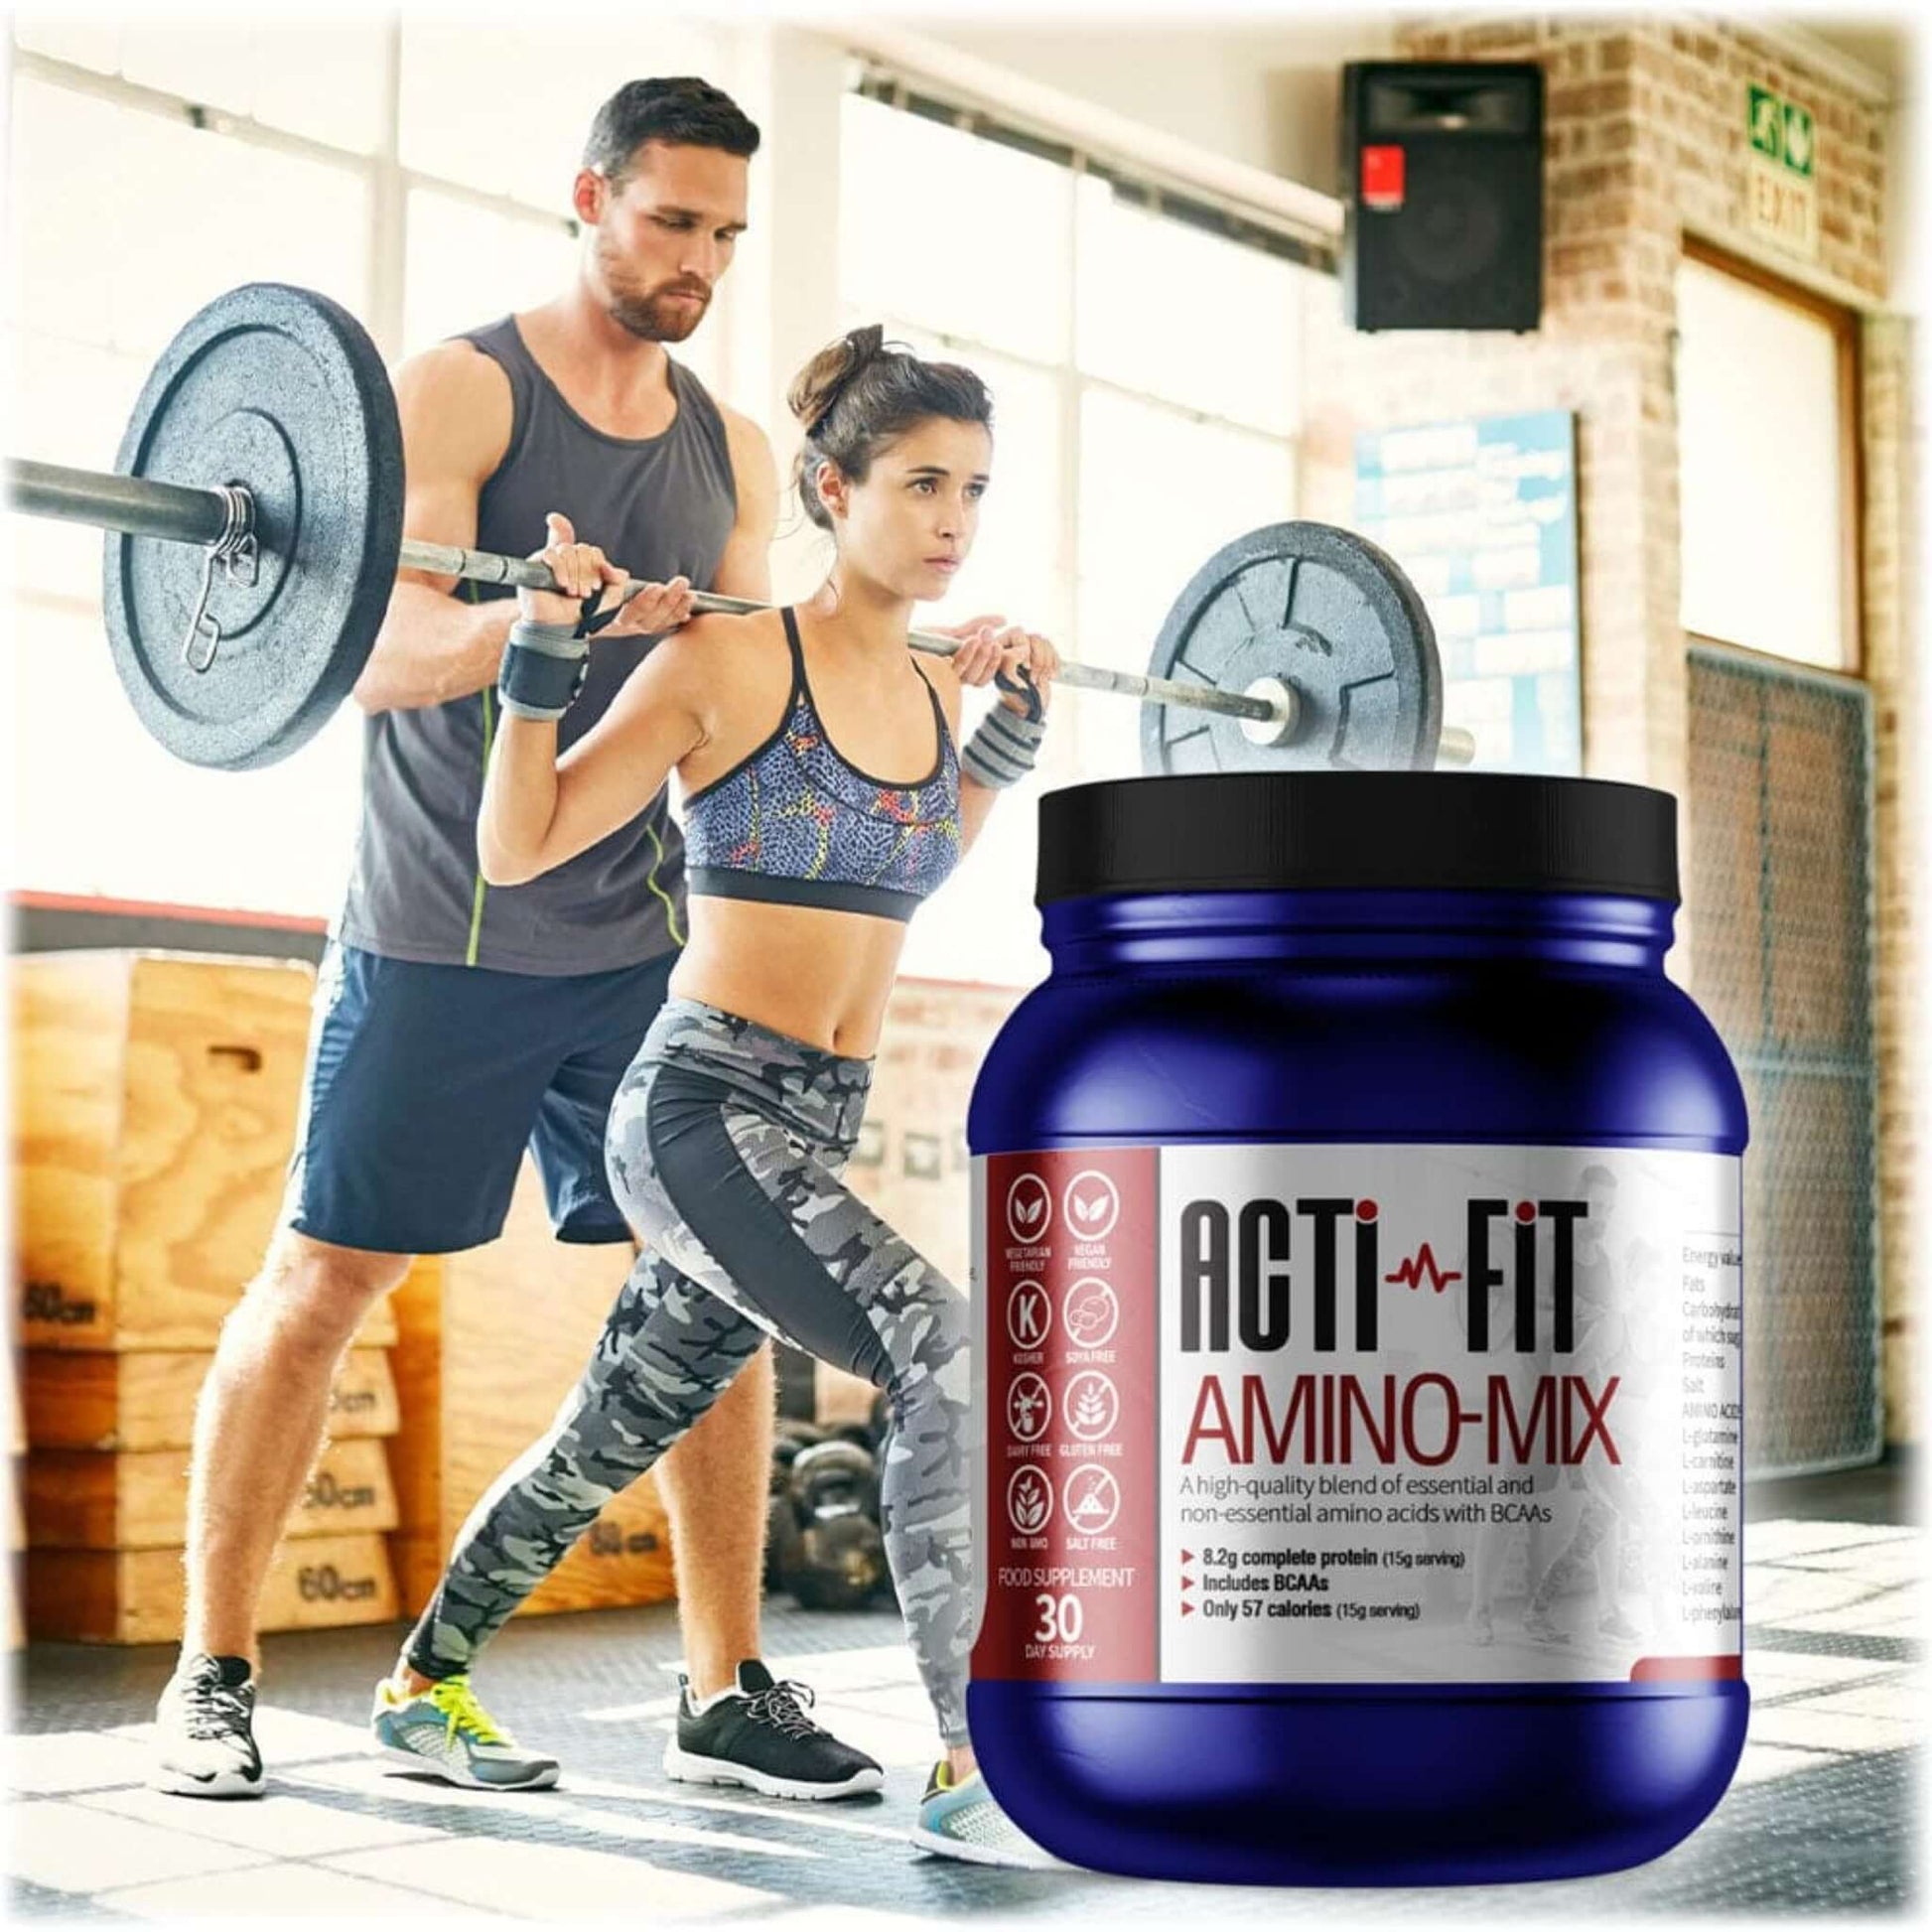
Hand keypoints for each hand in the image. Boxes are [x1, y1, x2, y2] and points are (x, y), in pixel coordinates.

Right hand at [520, 512, 626, 626]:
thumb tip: (619, 569)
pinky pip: (551, 554)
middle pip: (582, 549)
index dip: (598, 566)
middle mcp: (569, 561)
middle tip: (584, 594)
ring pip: (568, 550)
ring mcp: (553, 562)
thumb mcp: (608, 602)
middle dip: (586, 572)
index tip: (597, 587)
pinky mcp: (537, 565)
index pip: (594, 552)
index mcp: (585, 567)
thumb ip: (617, 584)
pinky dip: (560, 568)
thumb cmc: (580, 617)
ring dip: (574, 573)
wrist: (557, 629)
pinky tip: (562, 584)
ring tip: (572, 593)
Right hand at [592, 574, 695, 639]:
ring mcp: (639, 628)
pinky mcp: (648, 626)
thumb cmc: (594, 591)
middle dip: (669, 600)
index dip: (646, 601)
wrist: (589, 613)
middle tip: (682, 582)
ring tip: (691, 594)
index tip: (656, 586)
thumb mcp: (596, 582)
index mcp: (613, 617)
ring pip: (661, 623)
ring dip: (678, 608)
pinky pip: (665, 625)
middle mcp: (628, 626)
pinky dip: (678, 617)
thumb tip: (606, 568)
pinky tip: (689, 610)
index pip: (633, 611)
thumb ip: (604, 576)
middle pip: (652, 618)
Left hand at [930, 613, 1005, 687]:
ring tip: (983, 637)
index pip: (984, 677)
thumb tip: (1003, 619)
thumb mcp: (956, 631)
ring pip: (969, 676)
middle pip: (979, 679)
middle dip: (990, 658)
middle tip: (993, 639)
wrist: (900, 637)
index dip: (995, 665)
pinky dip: (965, 654)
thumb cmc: (926, 638)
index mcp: (963, 672)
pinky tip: (970, 641)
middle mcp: (953, 679)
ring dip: (980, 656)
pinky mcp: (934, 672)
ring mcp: (944, 677)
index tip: (1001, 646)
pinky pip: (954, 668)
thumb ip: (978, 626)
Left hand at [993, 627, 1059, 715]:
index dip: (1025, 650)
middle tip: (1033, 679)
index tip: (1026, 668)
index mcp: (1000, 648)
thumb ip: (1008, 666)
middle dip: (1038, 659)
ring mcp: (1028, 646)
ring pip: (1043, 642)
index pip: (1017, 634)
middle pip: (1033, 637)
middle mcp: (1014, 644)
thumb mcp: (1006, 683)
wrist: (1027, 706)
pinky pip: (1051, 647)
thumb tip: (1018, 653)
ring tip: (1040, 679)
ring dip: (1045, 663)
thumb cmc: (1013, 696)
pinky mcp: (1040, 651)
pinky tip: (1050, 676)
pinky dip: (1054, 663)